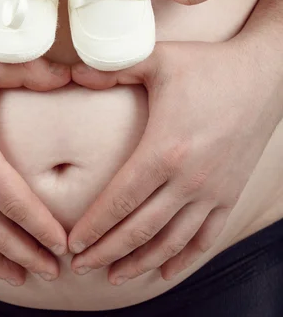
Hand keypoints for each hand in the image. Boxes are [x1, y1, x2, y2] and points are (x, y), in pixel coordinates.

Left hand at [68, 39, 280, 283]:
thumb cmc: (207, 65)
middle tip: (80, 266)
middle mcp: (189, 179)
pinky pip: (206, 237)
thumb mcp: (158, 58)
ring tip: (115, 275)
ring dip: (140, 262)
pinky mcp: (230, 193)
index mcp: (164, 149)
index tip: (71, 243)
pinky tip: (165, 271)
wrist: (262, 75)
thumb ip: (113, 68)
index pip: (120, 200)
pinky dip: (183, 258)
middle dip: (106, 252)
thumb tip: (74, 73)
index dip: (94, 226)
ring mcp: (212, 190)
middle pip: (140, 229)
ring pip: (171, 241)